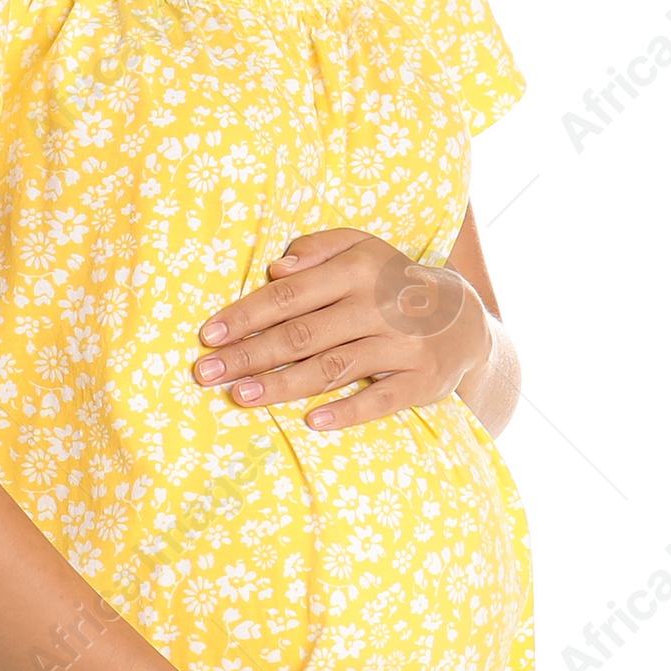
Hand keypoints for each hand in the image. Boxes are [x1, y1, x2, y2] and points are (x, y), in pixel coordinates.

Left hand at [192, 227, 490, 431]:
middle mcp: (379, 306)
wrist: (463, 318)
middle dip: (250, 355)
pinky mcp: (421, 380)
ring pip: (332, 368)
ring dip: (282, 385)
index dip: (246, 315)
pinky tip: (310, 421)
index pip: (290, 295)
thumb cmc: (391, 282)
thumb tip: (277, 267)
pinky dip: (346, 411)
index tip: (209, 335)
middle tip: (206, 373)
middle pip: (302, 334)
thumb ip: (318, 248)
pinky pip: (379, 399)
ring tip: (241, 397)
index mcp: (358, 270)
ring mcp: (401, 345)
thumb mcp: (362, 249)